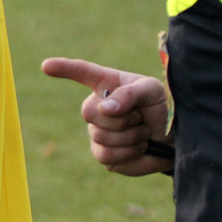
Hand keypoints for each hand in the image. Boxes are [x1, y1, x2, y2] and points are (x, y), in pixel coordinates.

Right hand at [41, 57, 172, 175]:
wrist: (175, 139)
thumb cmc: (163, 107)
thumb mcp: (152, 90)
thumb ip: (129, 94)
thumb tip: (104, 108)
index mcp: (107, 84)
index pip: (81, 72)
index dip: (63, 68)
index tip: (46, 66)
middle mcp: (98, 106)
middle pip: (89, 111)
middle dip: (120, 117)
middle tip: (140, 117)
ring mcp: (98, 131)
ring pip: (100, 135)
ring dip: (129, 136)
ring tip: (142, 132)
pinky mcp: (104, 154)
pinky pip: (106, 154)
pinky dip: (127, 152)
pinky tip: (138, 147)